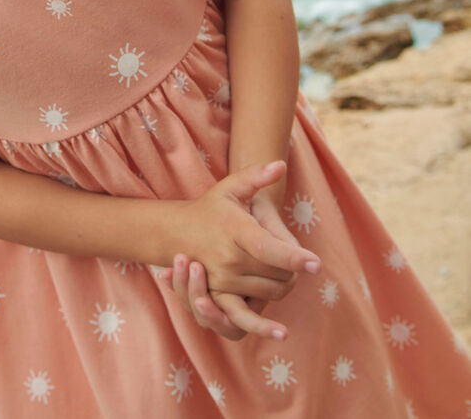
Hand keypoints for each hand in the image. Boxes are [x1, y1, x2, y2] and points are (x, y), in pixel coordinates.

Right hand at [160, 161, 320, 337]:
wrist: (180, 232)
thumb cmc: (214, 207)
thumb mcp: (231, 187)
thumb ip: (255, 176)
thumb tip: (280, 165)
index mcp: (235, 230)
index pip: (268, 248)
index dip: (294, 257)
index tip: (316, 263)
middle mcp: (228, 258)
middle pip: (277, 273)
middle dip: (294, 268)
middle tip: (299, 258)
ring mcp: (222, 279)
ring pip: (270, 291)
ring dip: (285, 284)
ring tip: (284, 268)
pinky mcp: (218, 295)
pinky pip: (246, 314)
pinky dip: (265, 321)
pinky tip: (281, 331)